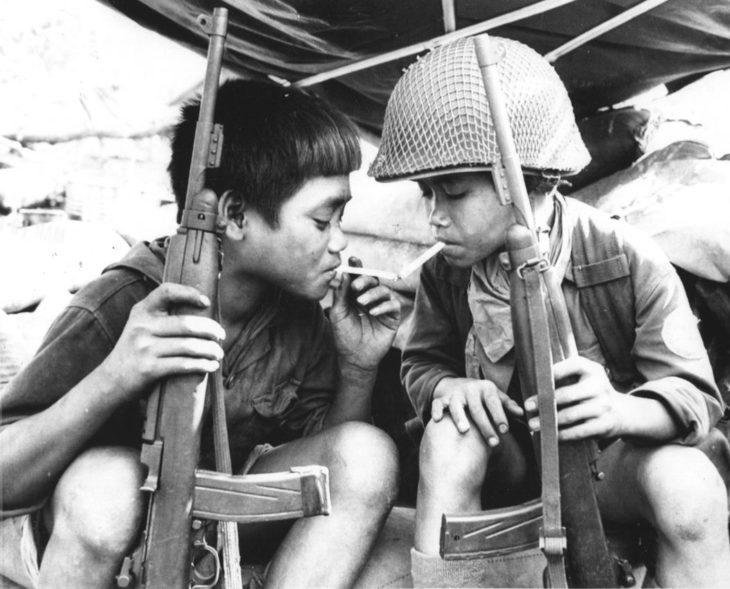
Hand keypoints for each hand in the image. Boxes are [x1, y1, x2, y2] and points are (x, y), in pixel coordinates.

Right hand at [98, 283, 224, 400]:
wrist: (110, 381)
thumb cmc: (134, 352)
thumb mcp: (140, 327)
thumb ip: (161, 317)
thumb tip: (201, 311)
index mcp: (141, 311)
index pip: (166, 291)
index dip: (189, 293)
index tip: (206, 302)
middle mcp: (141, 326)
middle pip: (186, 324)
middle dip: (211, 330)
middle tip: (221, 336)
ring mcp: (144, 348)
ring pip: (189, 346)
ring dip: (210, 350)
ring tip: (219, 353)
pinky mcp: (148, 369)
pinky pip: (183, 364)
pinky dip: (202, 365)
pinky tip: (211, 366)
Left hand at [329, 256, 400, 370]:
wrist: (354, 357)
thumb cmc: (344, 336)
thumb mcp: (338, 313)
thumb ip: (341, 294)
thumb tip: (344, 274)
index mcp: (356, 295)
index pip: (358, 278)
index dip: (357, 267)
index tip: (353, 260)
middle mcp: (371, 298)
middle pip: (373, 280)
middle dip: (364, 279)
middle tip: (355, 286)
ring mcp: (382, 307)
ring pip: (383, 290)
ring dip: (372, 293)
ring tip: (361, 302)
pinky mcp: (392, 317)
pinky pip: (393, 305)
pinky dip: (383, 306)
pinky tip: (372, 313)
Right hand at [431, 377, 523, 446]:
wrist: (458, 384)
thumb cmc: (483, 396)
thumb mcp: (496, 396)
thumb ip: (508, 405)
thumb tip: (522, 413)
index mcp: (485, 388)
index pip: (494, 402)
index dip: (499, 416)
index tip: (505, 431)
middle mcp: (470, 389)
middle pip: (477, 408)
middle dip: (485, 426)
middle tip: (493, 443)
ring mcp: (455, 394)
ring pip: (456, 405)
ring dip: (459, 417)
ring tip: (464, 431)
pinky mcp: (442, 398)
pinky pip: (437, 404)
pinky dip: (436, 411)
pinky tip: (437, 420)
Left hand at [524, 356, 626, 440]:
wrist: (622, 411)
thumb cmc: (593, 391)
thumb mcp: (586, 376)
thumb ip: (567, 373)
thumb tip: (536, 379)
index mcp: (593, 370)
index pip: (573, 365)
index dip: (555, 371)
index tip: (537, 379)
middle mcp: (599, 386)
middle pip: (567, 394)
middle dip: (544, 402)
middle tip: (528, 406)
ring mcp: (602, 407)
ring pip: (570, 415)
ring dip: (549, 421)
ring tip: (533, 424)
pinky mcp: (603, 425)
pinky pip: (578, 431)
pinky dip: (561, 434)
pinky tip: (550, 434)